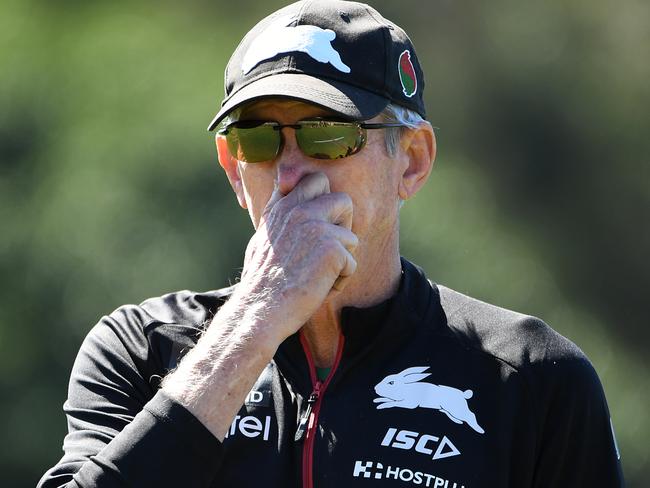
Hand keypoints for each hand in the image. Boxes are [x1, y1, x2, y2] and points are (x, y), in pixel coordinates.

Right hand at [236, 172, 357, 339]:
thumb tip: (283, 188)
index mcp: (282, 208)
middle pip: (342, 199)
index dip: (323, 200)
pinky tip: (320, 289)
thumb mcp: (262, 238)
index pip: (313, 181)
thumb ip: (277, 213)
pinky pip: (352, 263)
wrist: (261, 310)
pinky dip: (340, 281)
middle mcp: (298, 210)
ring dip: (341, 260)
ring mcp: (315, 226)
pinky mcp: (331, 248)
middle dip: (344, 224)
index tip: (317, 224)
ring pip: (351, 236)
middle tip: (330, 248)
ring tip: (320, 276)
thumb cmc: (261, 282)